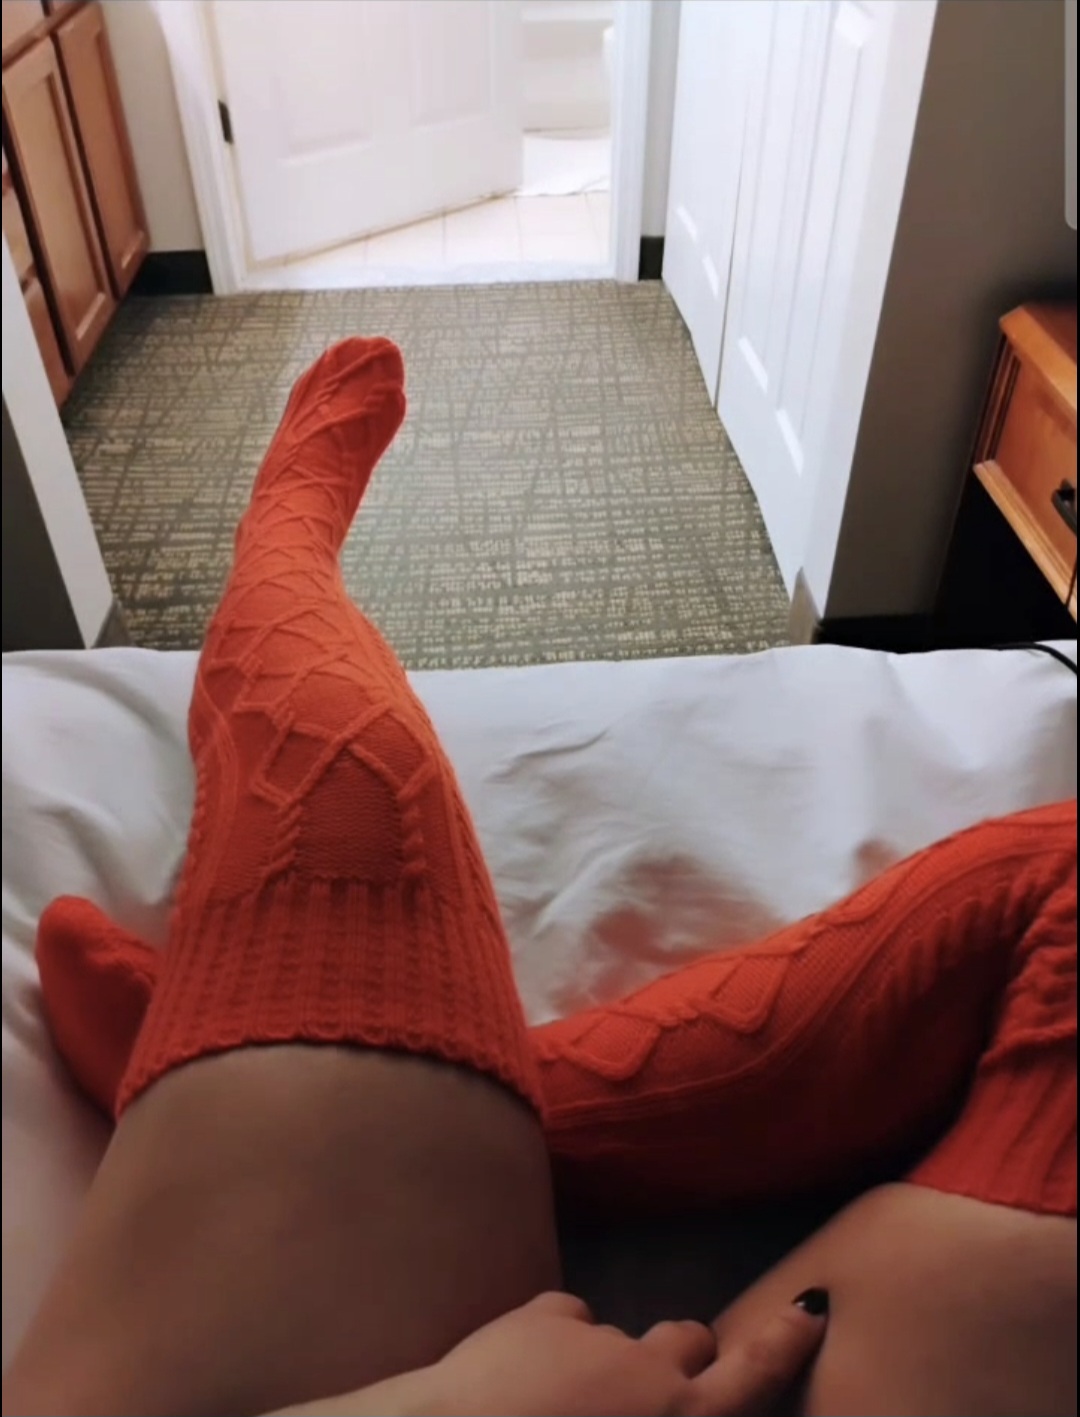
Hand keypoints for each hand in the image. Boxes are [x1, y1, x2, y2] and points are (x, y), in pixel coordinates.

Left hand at [270, 1287, 827, 1416]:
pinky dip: (554, 1342)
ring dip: (605, 1361)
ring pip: (618, 1335)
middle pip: (689, 1341)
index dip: (784, 1342)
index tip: (807, 1306)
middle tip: (652, 1389)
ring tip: (561, 1400)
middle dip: (681, 1357)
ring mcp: (595, 1337)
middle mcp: (649, 1372)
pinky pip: (565, 1321)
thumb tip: (675, 1404)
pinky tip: (521, 1375)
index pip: (750, 1378)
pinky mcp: (542, 1314)